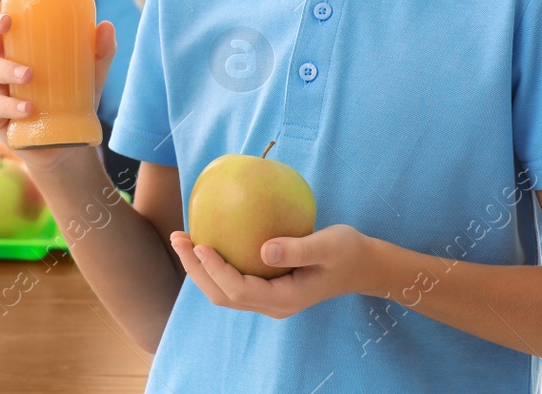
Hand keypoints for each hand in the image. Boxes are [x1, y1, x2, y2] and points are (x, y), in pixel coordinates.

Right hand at [0, 0, 116, 169]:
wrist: (66, 144)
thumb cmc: (72, 99)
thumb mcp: (91, 74)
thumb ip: (99, 51)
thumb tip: (105, 25)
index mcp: (21, 44)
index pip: (5, 12)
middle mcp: (3, 61)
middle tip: (7, 21)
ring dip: (7, 68)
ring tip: (30, 74)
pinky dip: (9, 105)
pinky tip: (28, 107)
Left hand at [169, 224, 375, 319]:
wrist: (363, 265)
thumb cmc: (348, 251)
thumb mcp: (328, 245)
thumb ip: (297, 249)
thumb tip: (263, 249)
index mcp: (284, 298)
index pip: (239, 290)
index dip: (215, 270)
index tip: (200, 243)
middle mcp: (272, 304)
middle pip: (223, 296)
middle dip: (196, 270)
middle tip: (178, 238)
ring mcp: (269, 299)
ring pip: (224, 292)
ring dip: (200, 268)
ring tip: (183, 239)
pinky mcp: (268, 288)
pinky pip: (234, 280)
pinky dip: (215, 264)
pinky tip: (208, 238)